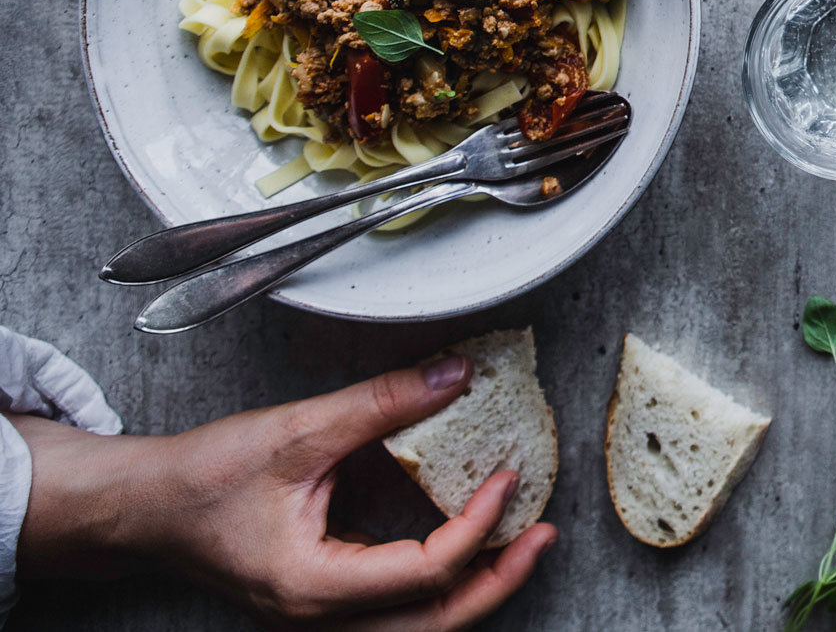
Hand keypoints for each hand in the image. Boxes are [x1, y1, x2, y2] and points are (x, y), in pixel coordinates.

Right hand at [12, 355, 554, 628]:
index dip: (476, 527)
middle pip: (435, 624)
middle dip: (498, 579)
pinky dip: (442, 577)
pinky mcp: (326, 595)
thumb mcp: (297, 430)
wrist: (143, 508)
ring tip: (522, 540)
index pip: (423, 574)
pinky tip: (469, 539)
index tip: (506, 477)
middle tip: (545, 533)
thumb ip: (379, 404)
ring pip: (420, 625)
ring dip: (476, 584)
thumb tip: (454, 375)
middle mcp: (322, 614)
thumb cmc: (202, 479)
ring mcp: (324, 612)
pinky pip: (398, 605)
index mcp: (314, 586)